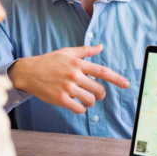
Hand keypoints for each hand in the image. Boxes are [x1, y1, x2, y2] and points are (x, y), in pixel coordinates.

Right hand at [8, 44, 129, 113]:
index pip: (102, 72)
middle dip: (101, 94)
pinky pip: (79, 109)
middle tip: (97, 94)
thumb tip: (101, 46)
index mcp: (78, 63)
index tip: (126, 84)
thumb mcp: (67, 52)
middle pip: (98, 89)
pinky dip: (81, 109)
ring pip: (90, 100)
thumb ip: (86, 51)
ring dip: (91, 102)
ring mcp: (67, 88)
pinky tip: (76, 104)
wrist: (29, 72)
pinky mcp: (60, 99)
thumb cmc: (50, 61)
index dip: (116, 79)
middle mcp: (74, 75)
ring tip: (84, 98)